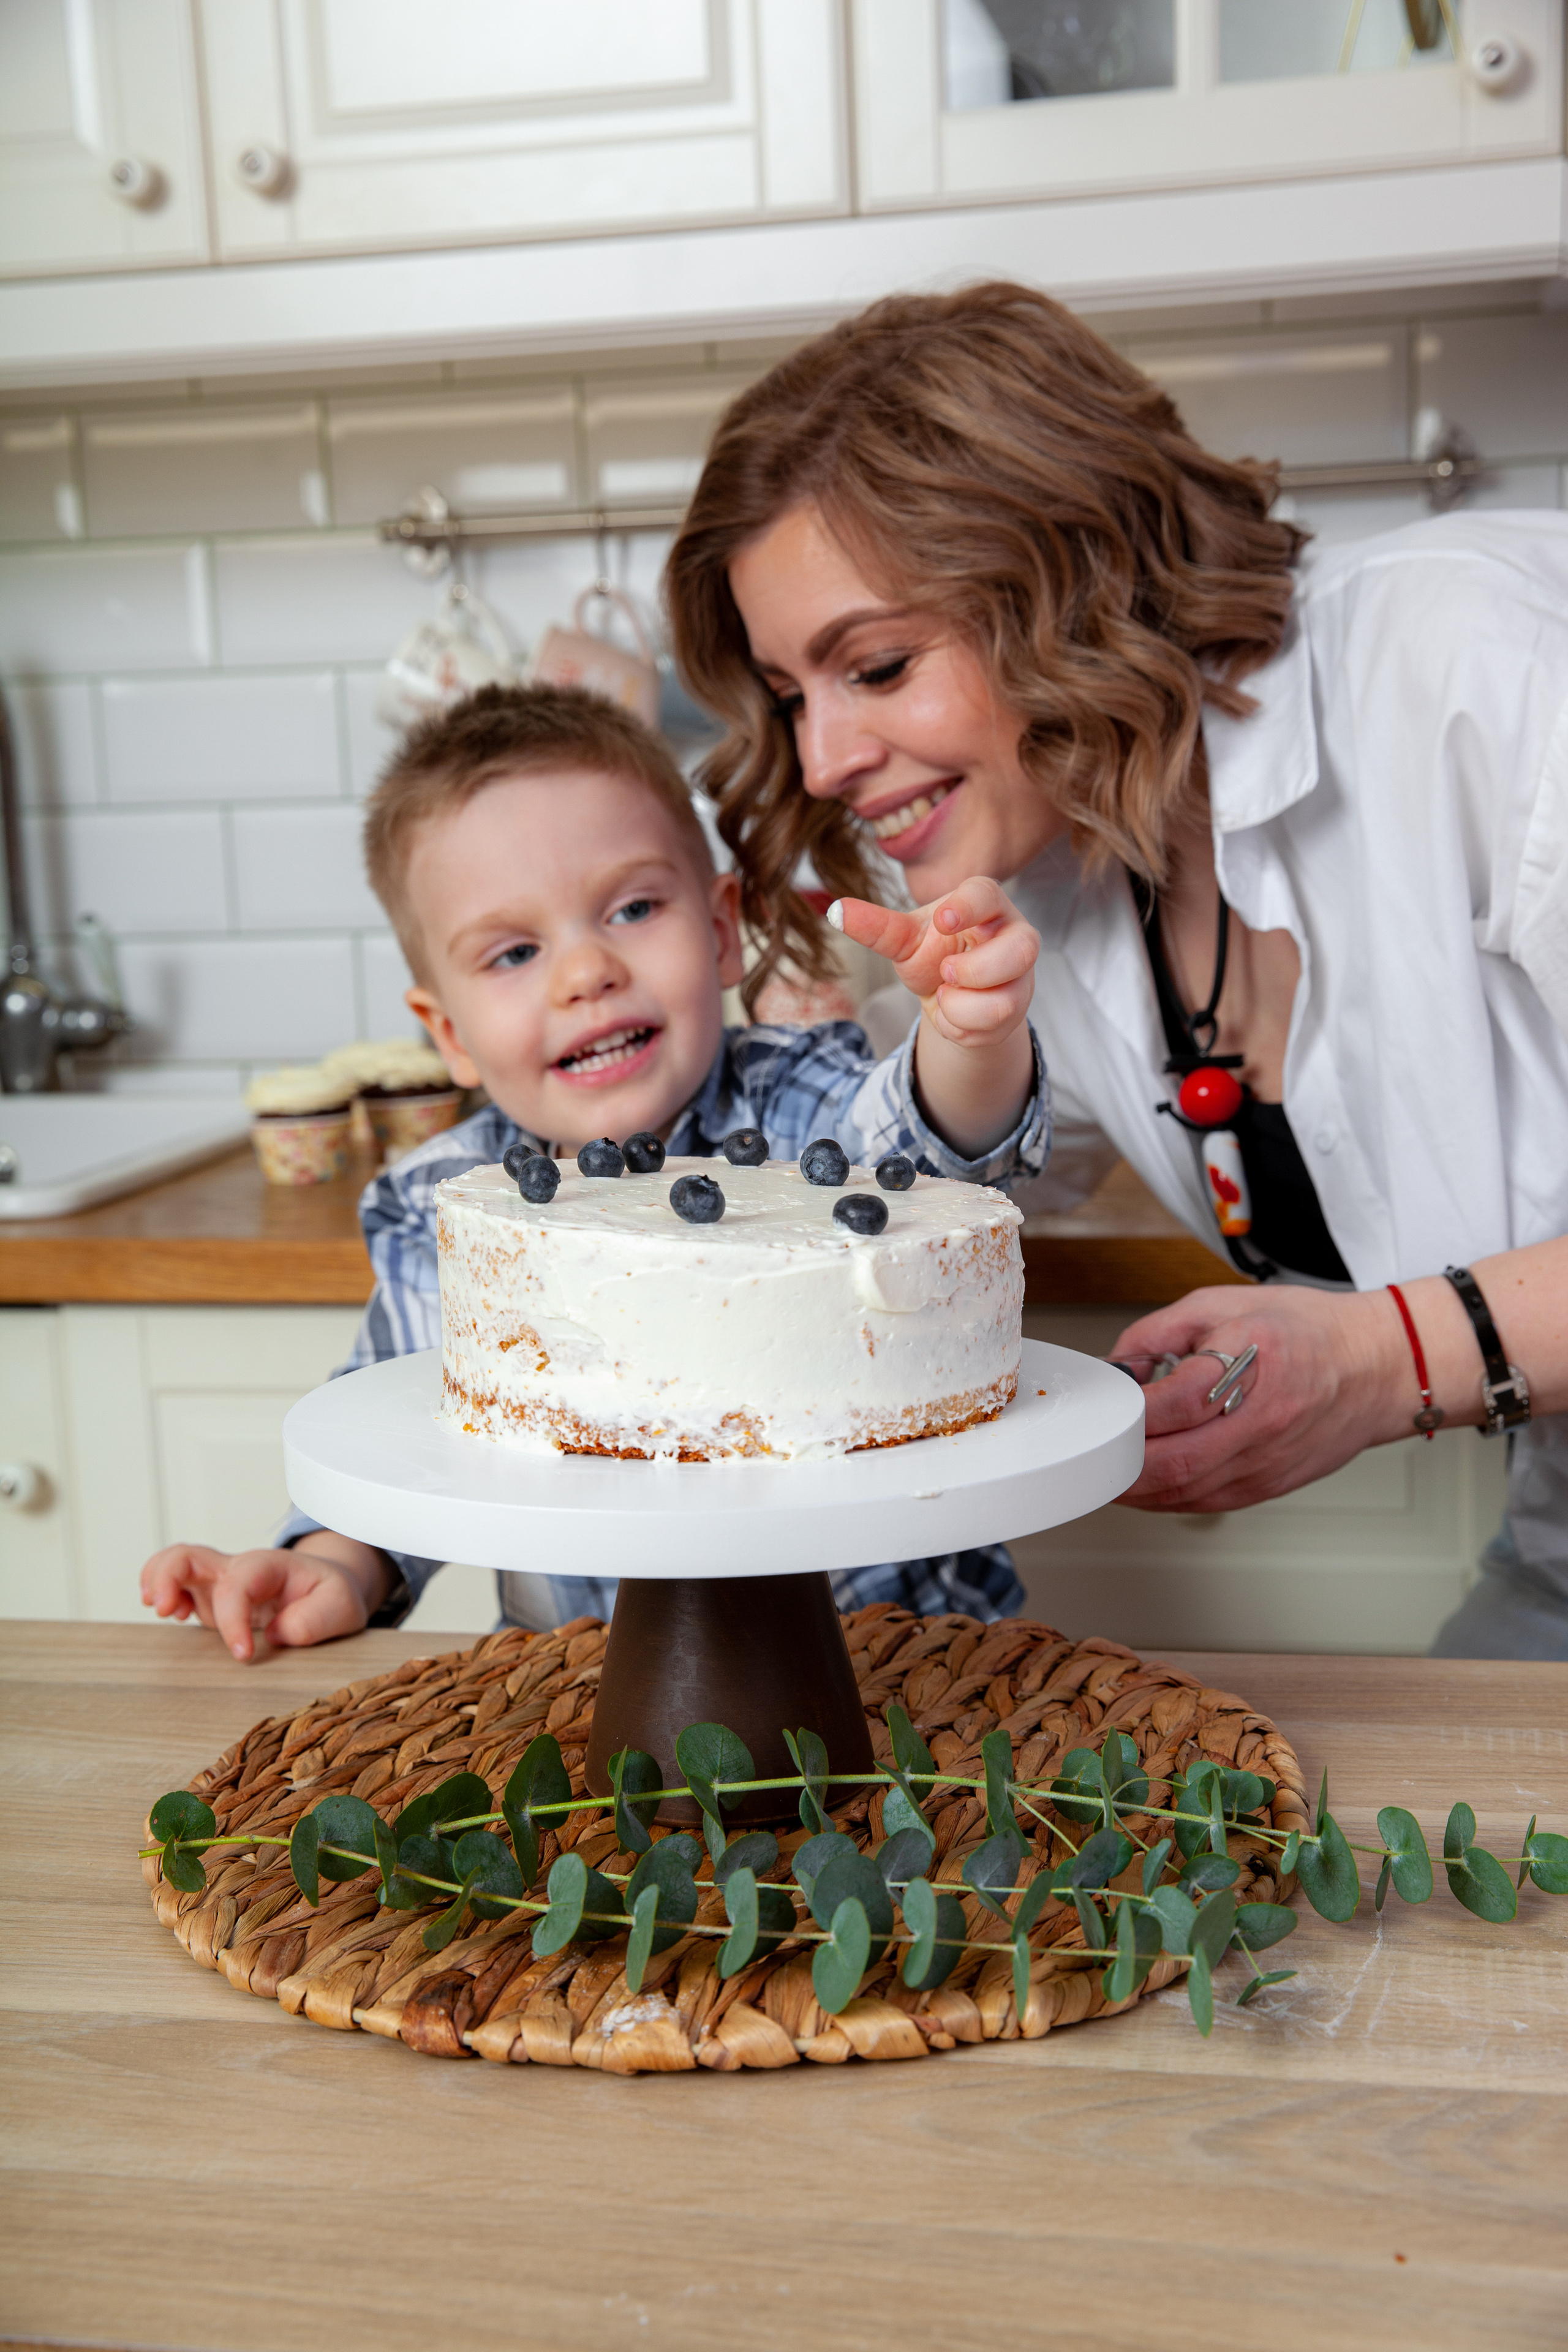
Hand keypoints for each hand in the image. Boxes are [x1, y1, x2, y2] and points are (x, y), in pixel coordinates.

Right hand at [139, 1537, 383, 1660]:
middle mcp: (238, 1569)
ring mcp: (219, 1582)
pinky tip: (175, 1615)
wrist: (328, 1587)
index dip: (233, 1620)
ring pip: (175, 1563)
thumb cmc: (331, 1595)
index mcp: (269, 1567)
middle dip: (169, 1577)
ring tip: (162, 1609)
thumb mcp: (342, 1606)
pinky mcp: (209, 1599)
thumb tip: (277, 1633)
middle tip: (166, 1611)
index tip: (244, 1655)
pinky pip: (175, 1585)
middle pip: (189, 1555)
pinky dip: (163, 1595)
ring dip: (157, 1581)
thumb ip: (317, 1619)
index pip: (237, 1586)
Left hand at [830, 876, 1037, 1047]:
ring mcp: (1021, 976)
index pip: (988, 895)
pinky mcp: (1017, 1009)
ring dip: (960, 1006)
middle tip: (945, 973)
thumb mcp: (904, 940)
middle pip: (1021, 950)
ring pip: (1004, 1001)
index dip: (968, 906)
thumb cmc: (934, 953)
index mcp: (986, 904)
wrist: (949, 996)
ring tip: (944, 994)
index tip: (942, 919)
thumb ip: (877, 927)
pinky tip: (951, 1013)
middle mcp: (1014, 935)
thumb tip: (836, 911)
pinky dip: (959, 1026)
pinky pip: (991, 1027)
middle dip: (975, 970)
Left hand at [1110, 1284, 1408, 1512]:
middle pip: (1176, 1461)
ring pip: (1187, 1492)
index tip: (1107, 1402)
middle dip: (1122, 1461)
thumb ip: (1159, 1332)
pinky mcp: (1271, 1484)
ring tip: (1108, 1468)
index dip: (1130, 1408)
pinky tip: (1146, 1483)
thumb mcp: (1224, 1303)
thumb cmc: (1308, 1331)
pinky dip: (1166, 1497)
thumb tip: (1115, 1366)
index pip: (1178, 1400)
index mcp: (1255, 1360)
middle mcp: (1265, 1418)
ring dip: (1136, 1488)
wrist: (1378, 1366)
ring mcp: (1269, 1459)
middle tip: (1093, 1448)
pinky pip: (1206, 1502)